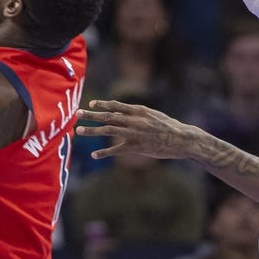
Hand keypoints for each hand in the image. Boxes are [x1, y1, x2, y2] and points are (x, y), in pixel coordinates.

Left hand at [75, 99, 201, 160]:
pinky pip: (116, 150)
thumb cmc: (168, 126)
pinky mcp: (135, 147)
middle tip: (77, 114)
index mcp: (138, 110)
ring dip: (92, 131)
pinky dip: (104, 152)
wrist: (180, 139)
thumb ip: (137, 114)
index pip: (116, 105)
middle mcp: (133, 120)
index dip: (102, 104)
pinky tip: (94, 155)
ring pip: (108, 131)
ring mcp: (133, 134)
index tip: (91, 103)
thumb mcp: (152, 114)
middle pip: (107, 116)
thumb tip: (122, 112)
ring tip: (79, 131)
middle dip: (91, 115)